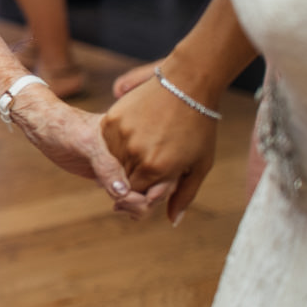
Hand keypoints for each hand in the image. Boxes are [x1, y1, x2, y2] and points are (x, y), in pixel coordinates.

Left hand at [8, 90, 151, 217]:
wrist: (45, 124)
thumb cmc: (65, 125)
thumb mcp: (85, 142)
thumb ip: (105, 165)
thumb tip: (124, 192)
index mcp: (137, 136)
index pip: (159, 167)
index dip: (153, 188)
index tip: (130, 198)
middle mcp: (136, 150)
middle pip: (156, 182)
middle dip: (145, 200)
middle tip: (120, 205)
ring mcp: (125, 162)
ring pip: (143, 189)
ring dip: (137, 204)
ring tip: (117, 206)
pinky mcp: (113, 172)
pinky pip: (129, 191)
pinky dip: (128, 202)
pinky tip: (117, 205)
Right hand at [101, 62, 220, 225]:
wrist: (186, 84)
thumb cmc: (199, 127)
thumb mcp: (199, 165)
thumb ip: (184, 196)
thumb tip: (172, 222)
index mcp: (158, 168)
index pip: (138, 194)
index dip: (145, 190)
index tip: (155, 180)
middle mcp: (136, 154)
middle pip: (125, 179)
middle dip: (135, 176)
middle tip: (150, 160)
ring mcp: (122, 136)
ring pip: (114, 162)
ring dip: (123, 161)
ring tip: (144, 145)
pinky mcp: (112, 120)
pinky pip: (108, 142)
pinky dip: (116, 143)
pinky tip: (134, 134)